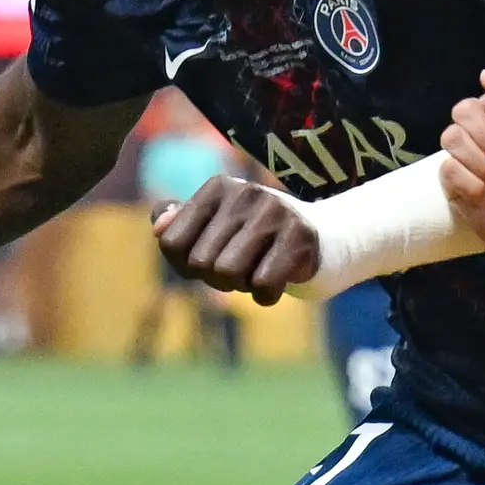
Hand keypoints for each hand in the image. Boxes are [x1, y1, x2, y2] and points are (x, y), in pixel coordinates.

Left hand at [151, 173, 316, 304]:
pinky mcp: (300, 238)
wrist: (325, 239)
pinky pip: (263, 286)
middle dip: (217, 279)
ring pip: (229, 273)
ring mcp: (274, 213)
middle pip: (201, 264)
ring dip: (241, 287)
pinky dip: (265, 297)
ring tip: (257, 273)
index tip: (209, 261)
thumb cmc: (258, 238)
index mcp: (218, 188)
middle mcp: (244, 193)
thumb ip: (180, 224)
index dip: (185, 266)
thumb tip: (159, 228)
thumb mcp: (217, 225)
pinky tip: (276, 283)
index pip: (171, 243)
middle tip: (240, 269)